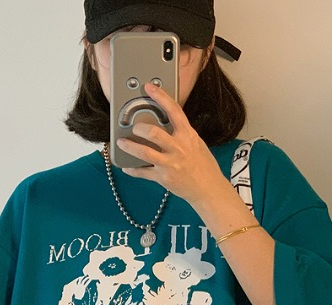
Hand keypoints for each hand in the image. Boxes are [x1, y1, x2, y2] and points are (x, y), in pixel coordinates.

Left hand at [117, 83, 225, 205]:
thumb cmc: (204, 166)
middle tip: (133, 127)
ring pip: (144, 152)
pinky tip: (127, 167)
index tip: (149, 88)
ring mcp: (170, 163)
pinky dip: (133, 170)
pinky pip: (143, 173)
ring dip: (129, 146)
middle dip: (139, 128)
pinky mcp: (163, 178)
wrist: (209, 189)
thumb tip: (167, 125)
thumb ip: (182, 134)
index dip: (161, 97)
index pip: (174, 111)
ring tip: (122, 143)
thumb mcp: (196, 144)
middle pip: (153, 133)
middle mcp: (178, 148)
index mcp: (187, 135)